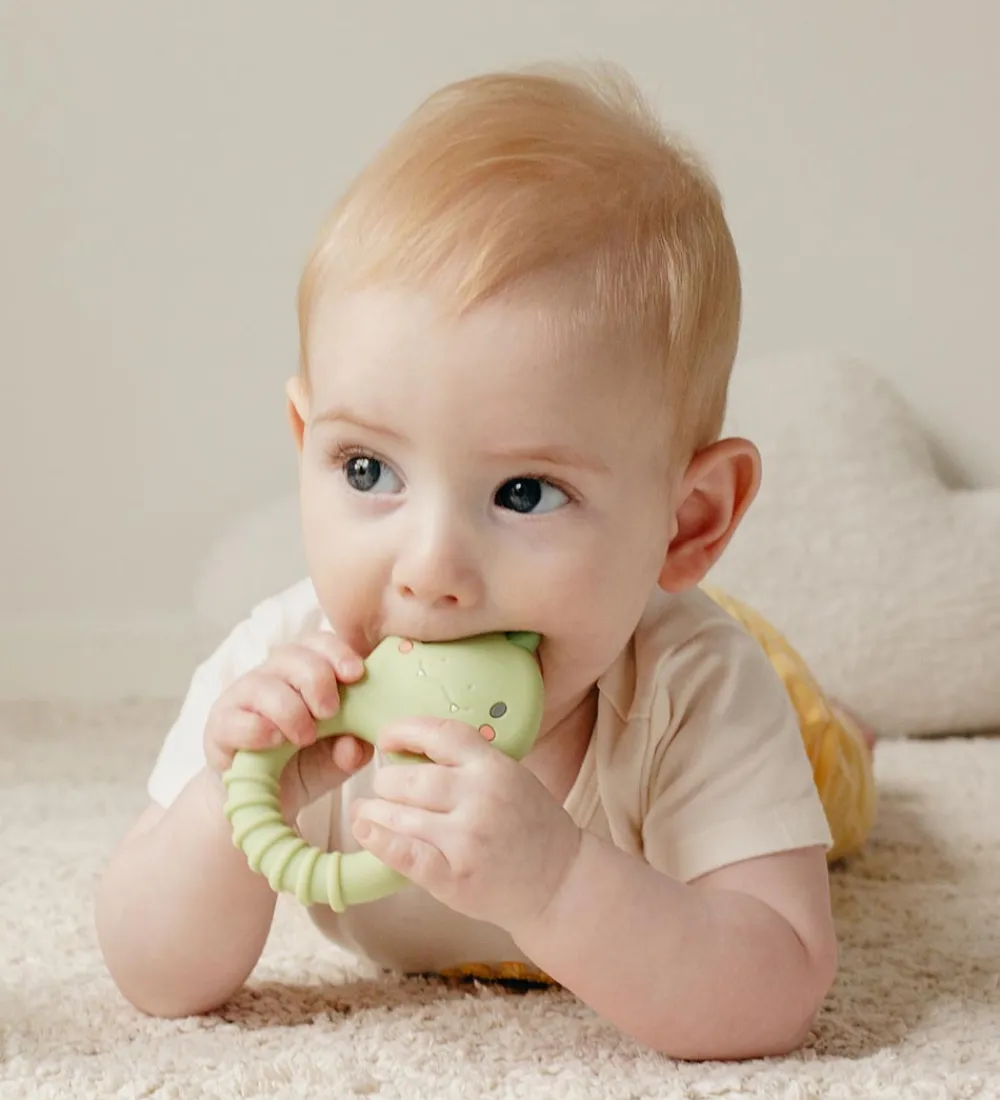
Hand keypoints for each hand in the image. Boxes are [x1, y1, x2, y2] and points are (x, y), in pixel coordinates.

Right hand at [203, 630, 373, 817]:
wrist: (262, 799)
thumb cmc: (304, 764)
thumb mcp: (337, 760)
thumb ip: (351, 751)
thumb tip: (353, 745)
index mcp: (304, 672)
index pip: (317, 643)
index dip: (337, 652)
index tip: (355, 674)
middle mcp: (272, 676)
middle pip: (291, 655)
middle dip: (317, 680)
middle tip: (329, 712)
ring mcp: (242, 698)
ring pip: (263, 685)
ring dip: (290, 710)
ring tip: (305, 737)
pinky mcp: (219, 726)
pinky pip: (234, 718)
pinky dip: (257, 730)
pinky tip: (274, 742)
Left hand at [349, 717, 582, 931]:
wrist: (561, 880)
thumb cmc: (532, 826)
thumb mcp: (511, 777)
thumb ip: (470, 763)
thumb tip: (410, 751)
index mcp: (494, 766)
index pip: (440, 733)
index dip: (404, 730)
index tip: (385, 739)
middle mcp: (480, 796)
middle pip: (411, 777)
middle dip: (386, 780)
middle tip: (382, 786)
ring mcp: (467, 838)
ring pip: (401, 813)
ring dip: (374, 811)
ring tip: (364, 811)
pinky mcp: (456, 876)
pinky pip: (406, 854)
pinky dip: (380, 841)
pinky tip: (365, 831)